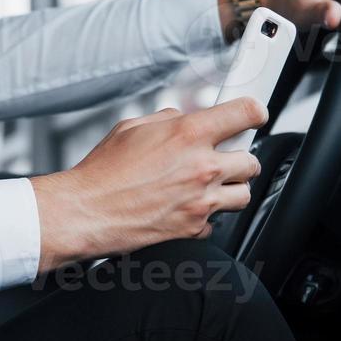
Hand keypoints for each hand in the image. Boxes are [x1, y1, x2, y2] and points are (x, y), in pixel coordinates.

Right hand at [29, 99, 265, 272]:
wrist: (86, 212)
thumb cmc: (102, 172)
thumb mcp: (131, 128)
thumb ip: (166, 120)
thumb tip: (182, 119)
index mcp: (188, 134)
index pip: (245, 113)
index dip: (254, 112)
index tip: (253, 115)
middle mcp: (202, 167)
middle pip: (251, 160)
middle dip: (238, 159)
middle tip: (219, 159)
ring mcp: (201, 201)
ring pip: (243, 194)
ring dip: (229, 189)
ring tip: (206, 186)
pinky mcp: (194, 228)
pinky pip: (217, 221)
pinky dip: (205, 216)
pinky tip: (184, 207)